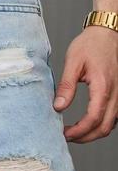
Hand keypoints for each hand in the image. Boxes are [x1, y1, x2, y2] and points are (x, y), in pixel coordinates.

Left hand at [53, 26, 117, 142]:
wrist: (107, 33)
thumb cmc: (90, 44)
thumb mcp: (73, 62)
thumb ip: (66, 86)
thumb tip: (58, 107)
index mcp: (103, 87)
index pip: (93, 119)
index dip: (78, 131)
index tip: (64, 134)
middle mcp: (115, 94)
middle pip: (104, 128)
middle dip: (85, 137)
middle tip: (67, 137)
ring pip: (110, 124)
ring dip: (93, 133)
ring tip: (74, 132)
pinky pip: (113, 117)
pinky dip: (100, 125)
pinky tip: (86, 124)